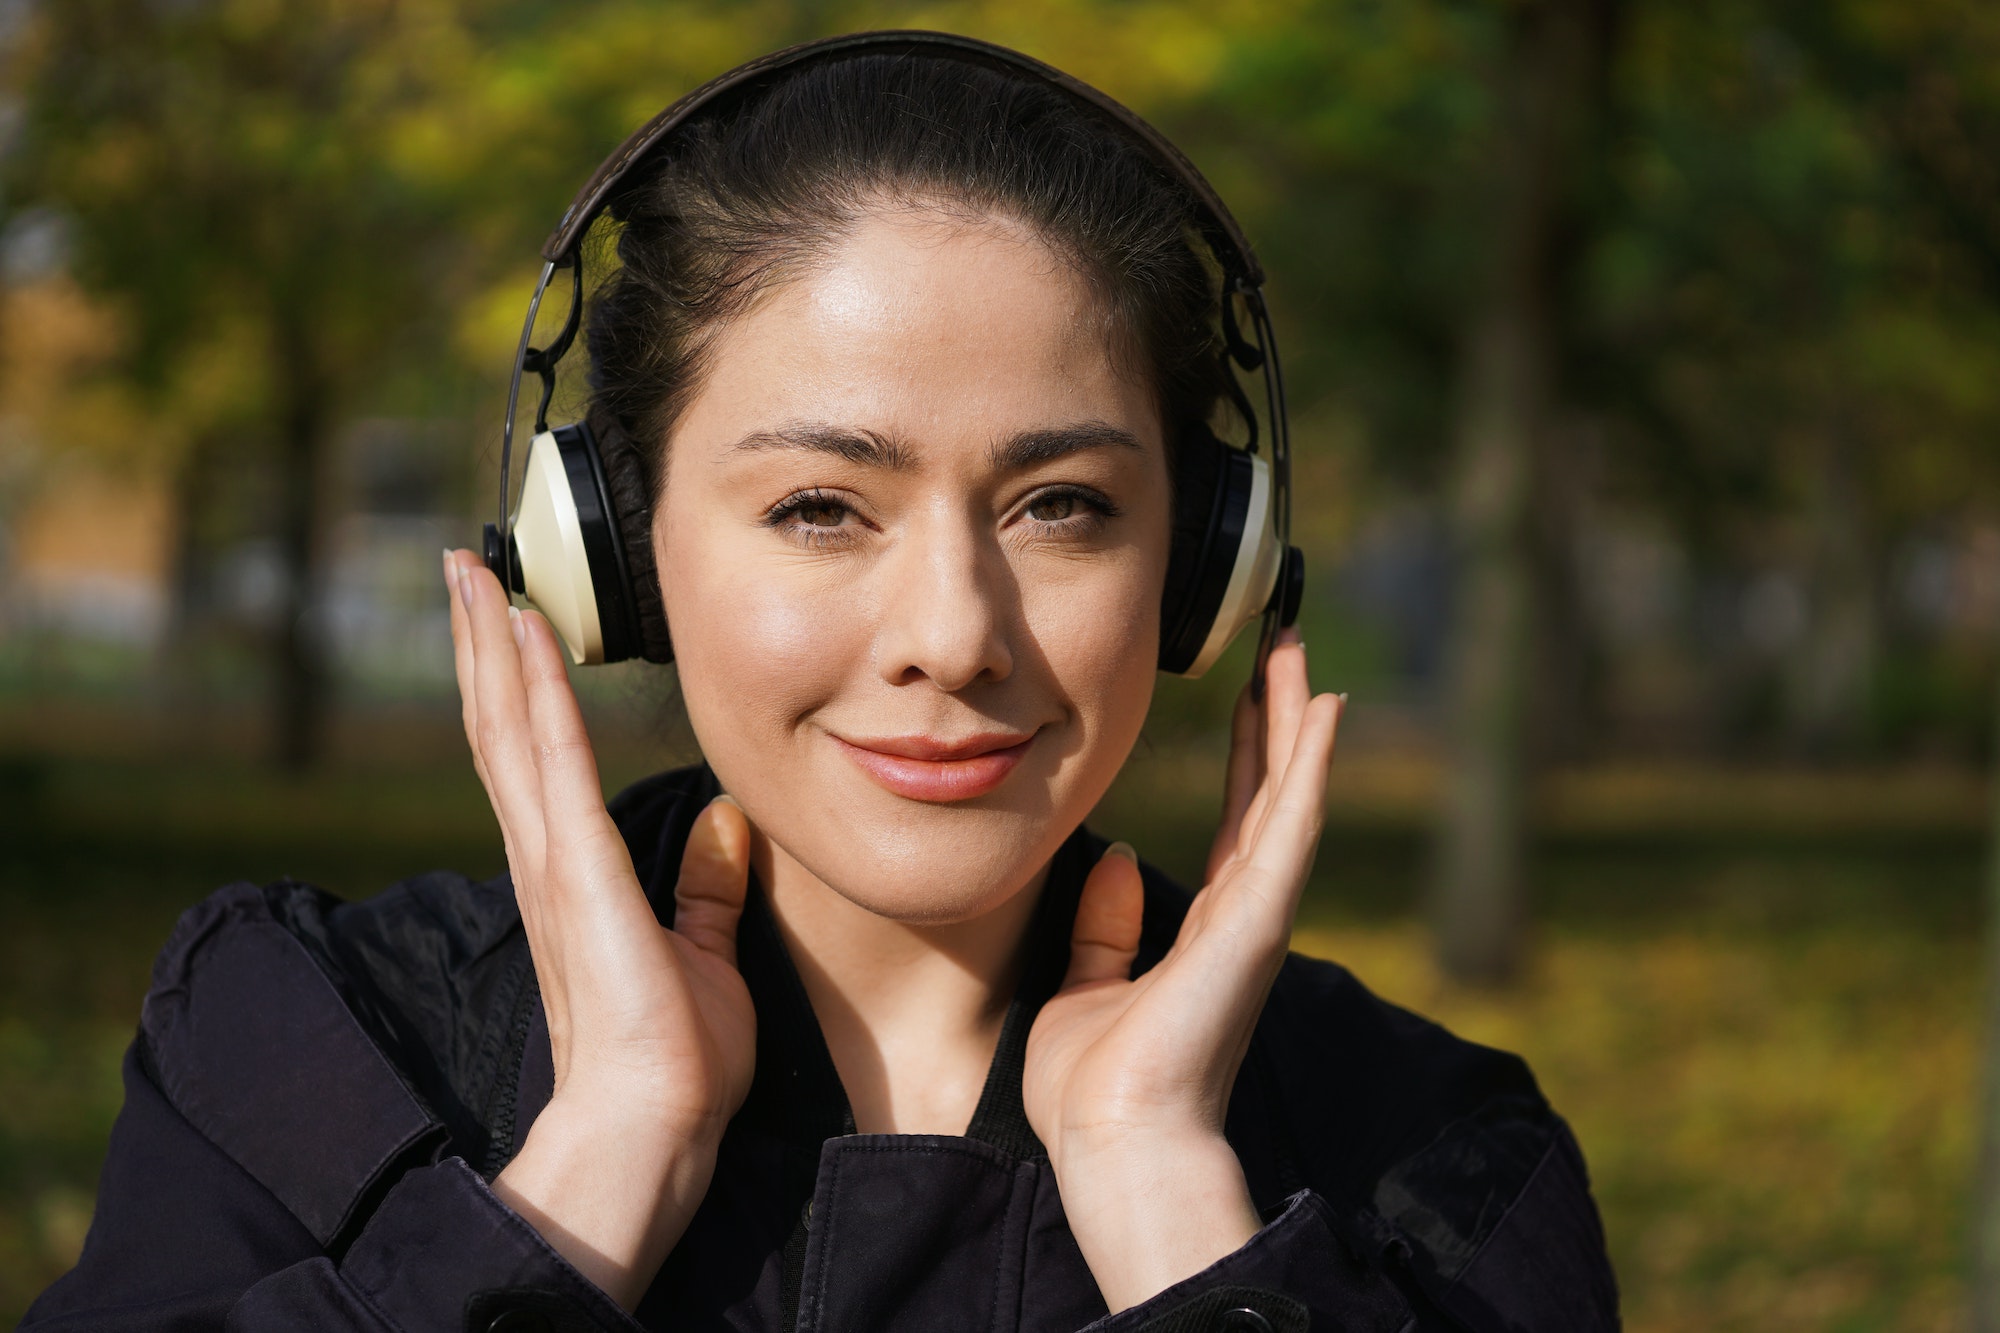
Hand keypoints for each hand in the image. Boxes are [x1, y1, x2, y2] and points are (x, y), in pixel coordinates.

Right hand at [443, 550, 755, 1308]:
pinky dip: (538, 693)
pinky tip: (527, 634)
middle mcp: (545, 859)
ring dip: (491, 648)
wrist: (653, 1126)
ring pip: (510, 730)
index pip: (530, 759)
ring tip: (472, 576)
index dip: (511, 686)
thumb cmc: (676, 1060)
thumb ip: (705, 889)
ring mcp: (553, 863)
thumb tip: (727, 823)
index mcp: (569, 877)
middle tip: (461, 570)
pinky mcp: (579, 872)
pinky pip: (555, 762)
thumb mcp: (704, 953)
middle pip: (501, 729)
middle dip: (481, 646)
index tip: (503, 619)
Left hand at [1022, 629, 1342, 1311]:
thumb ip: (1103, 928)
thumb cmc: (1097, 1088)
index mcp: (1208, 928)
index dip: (1248, 751)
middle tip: (1283, 639)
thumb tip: (1111, 857)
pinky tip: (1323, 710)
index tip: (1250, 690)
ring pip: (1288, 793)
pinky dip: (1310, 767)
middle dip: (1279, 713)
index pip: (1238, 817)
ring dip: (1297, 719)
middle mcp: (1242, 914)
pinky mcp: (1256, 923)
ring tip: (1297, 649)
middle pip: (1271, 790)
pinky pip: (1290, 827)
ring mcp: (1256, 916)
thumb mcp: (1084, 988)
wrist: (1114, 1144)